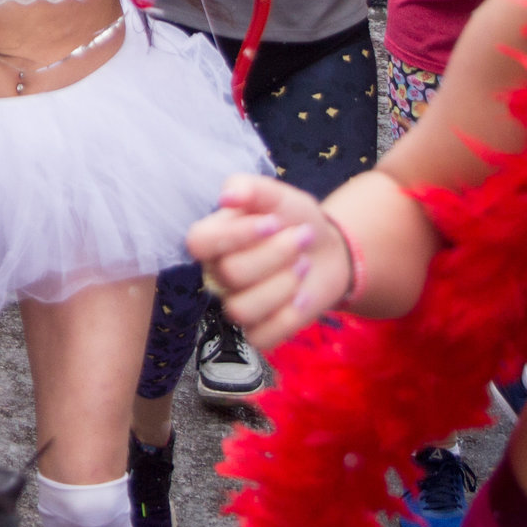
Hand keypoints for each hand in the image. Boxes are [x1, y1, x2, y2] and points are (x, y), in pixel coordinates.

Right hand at [187, 174, 347, 349]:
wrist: (327, 250)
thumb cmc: (293, 219)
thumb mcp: (278, 196)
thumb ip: (252, 189)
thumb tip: (227, 196)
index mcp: (213, 238)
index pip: (198, 242)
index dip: (235, 235)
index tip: (274, 222)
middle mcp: (217, 274)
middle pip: (230, 274)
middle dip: (276, 255)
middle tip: (302, 238)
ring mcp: (236, 304)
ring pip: (241, 310)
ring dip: (283, 286)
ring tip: (304, 265)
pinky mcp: (258, 332)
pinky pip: (261, 337)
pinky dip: (289, 317)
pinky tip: (303, 296)